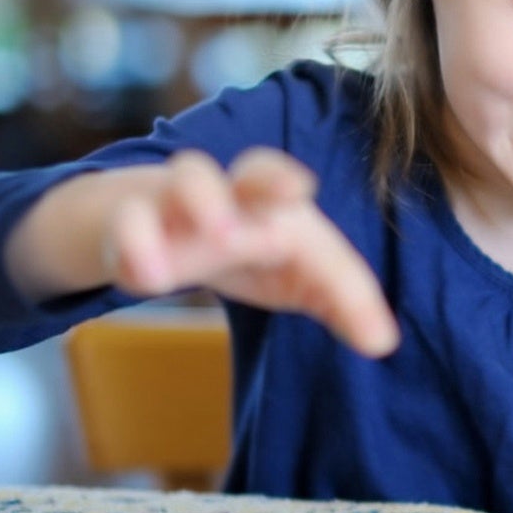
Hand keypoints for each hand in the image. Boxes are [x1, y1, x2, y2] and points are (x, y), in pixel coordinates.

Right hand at [102, 148, 399, 357]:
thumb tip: (383, 344)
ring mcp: (181, 202)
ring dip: (206, 200)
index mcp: (281, 206)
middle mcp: (236, 194)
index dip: (337, 261)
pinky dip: (137, 241)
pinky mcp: (131, 222)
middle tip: (297, 190)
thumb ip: (341, 302)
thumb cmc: (247, 246)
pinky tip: (146, 277)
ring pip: (191, 178)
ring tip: (220, 235)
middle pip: (257, 168)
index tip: (329, 241)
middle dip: (275, 176)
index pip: (315, 226)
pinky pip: (129, 222)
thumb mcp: (295, 273)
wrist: (153, 220)